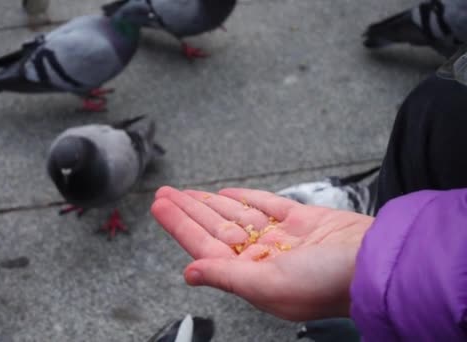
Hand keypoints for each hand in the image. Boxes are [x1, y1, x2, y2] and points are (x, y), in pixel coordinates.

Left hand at [151, 186, 373, 320]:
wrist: (376, 262)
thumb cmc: (326, 282)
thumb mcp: (267, 284)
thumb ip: (225, 276)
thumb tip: (189, 273)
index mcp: (251, 275)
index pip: (204, 246)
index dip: (179, 225)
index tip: (159, 206)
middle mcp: (262, 257)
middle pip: (214, 228)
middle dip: (188, 210)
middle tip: (163, 193)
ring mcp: (282, 238)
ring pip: (236, 215)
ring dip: (210, 203)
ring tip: (185, 192)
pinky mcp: (302, 220)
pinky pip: (266, 206)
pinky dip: (245, 198)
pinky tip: (226, 194)